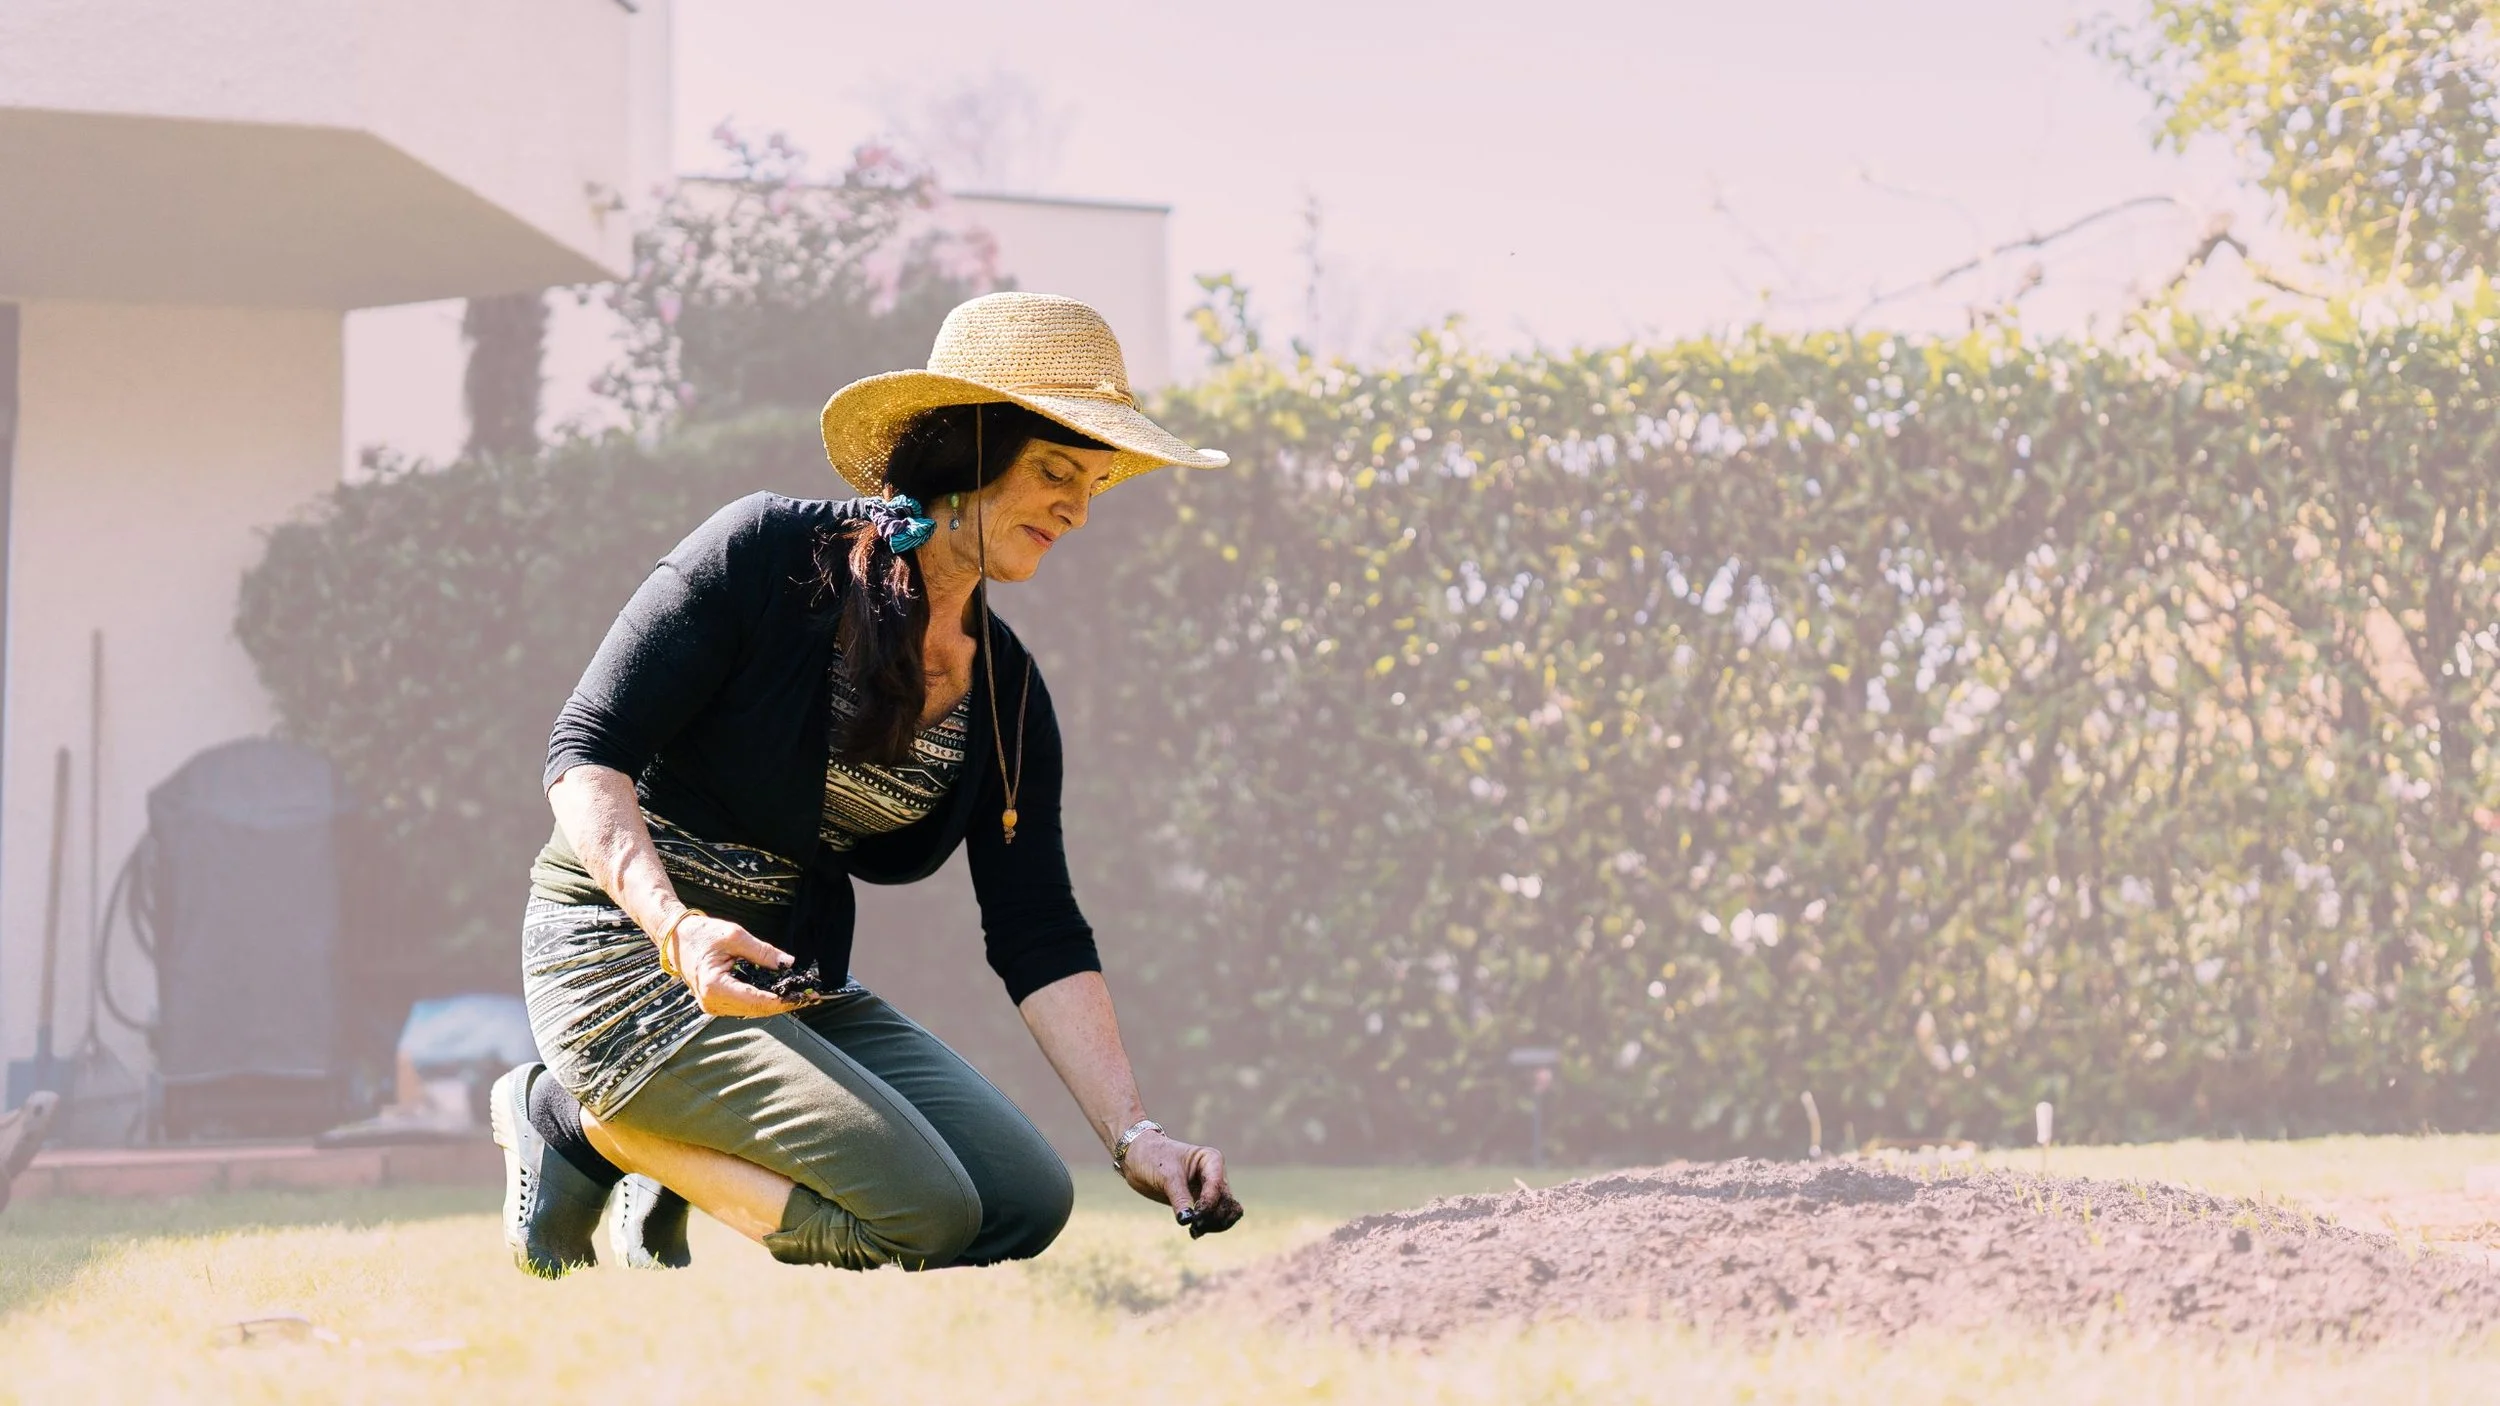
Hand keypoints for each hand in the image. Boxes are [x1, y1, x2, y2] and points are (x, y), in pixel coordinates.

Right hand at [670, 913, 800, 1017]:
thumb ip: (762, 951)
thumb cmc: (702, 934)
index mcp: (714, 986)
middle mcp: (711, 1002)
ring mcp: (712, 1006)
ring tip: (799, 994)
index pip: (755, 1000)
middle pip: (756, 1009)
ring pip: (751, 1010)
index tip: (804, 996)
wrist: (675, 939)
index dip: (782, 1000)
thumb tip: (789, 963)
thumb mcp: (735, 935)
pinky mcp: (716, 1004)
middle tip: (809, 996)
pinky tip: (780, 993)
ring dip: (775, 1004)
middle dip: (783, 1003)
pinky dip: (762, 1001)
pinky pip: (744, 1006)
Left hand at [1119, 1129, 1243, 1237]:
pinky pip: (1213, 1218)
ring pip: (1224, 1212)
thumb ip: (1180, 1198)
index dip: (1207, 1205)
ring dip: (1214, 1225)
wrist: (1137, 1158)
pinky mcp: (1200, 1202)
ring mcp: (1209, 1189)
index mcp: (1211, 1161)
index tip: (1194, 1218)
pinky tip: (1193, 1231)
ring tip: (1194, 1231)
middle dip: (1214, 1217)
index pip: (1217, 1188)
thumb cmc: (1153, 1158)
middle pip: (1227, 1203)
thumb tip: (1187, 1220)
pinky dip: (1208, 1226)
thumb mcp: (1167, 1177)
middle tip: (1195, 1226)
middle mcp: (1215, 1175)